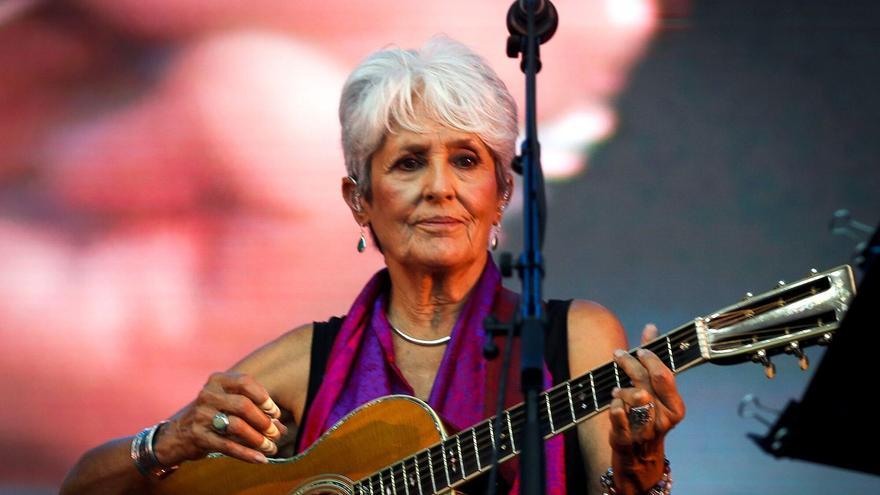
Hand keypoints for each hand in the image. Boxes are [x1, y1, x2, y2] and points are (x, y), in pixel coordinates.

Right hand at [153, 372, 287, 465]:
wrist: (178, 434)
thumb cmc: (214, 415)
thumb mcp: (229, 404)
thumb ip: (254, 410)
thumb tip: (280, 427)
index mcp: (218, 380)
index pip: (245, 382)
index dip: (264, 398)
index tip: (275, 412)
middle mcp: (208, 394)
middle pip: (243, 405)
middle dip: (263, 421)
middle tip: (275, 433)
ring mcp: (201, 415)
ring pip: (237, 426)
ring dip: (258, 439)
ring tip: (271, 448)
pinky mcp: (198, 436)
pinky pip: (227, 446)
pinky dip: (246, 454)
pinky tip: (260, 459)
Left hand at [607, 324, 684, 492]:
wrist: (639, 456)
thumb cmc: (647, 415)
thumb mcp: (654, 390)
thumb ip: (653, 359)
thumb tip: (650, 328)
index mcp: (676, 408)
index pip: (664, 376)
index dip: (650, 359)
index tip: (638, 349)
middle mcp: (664, 420)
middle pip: (646, 383)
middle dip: (630, 364)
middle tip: (618, 354)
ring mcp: (646, 431)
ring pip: (633, 398)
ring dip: (622, 389)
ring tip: (617, 388)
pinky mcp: (627, 439)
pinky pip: (618, 416)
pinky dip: (614, 406)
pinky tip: (613, 403)